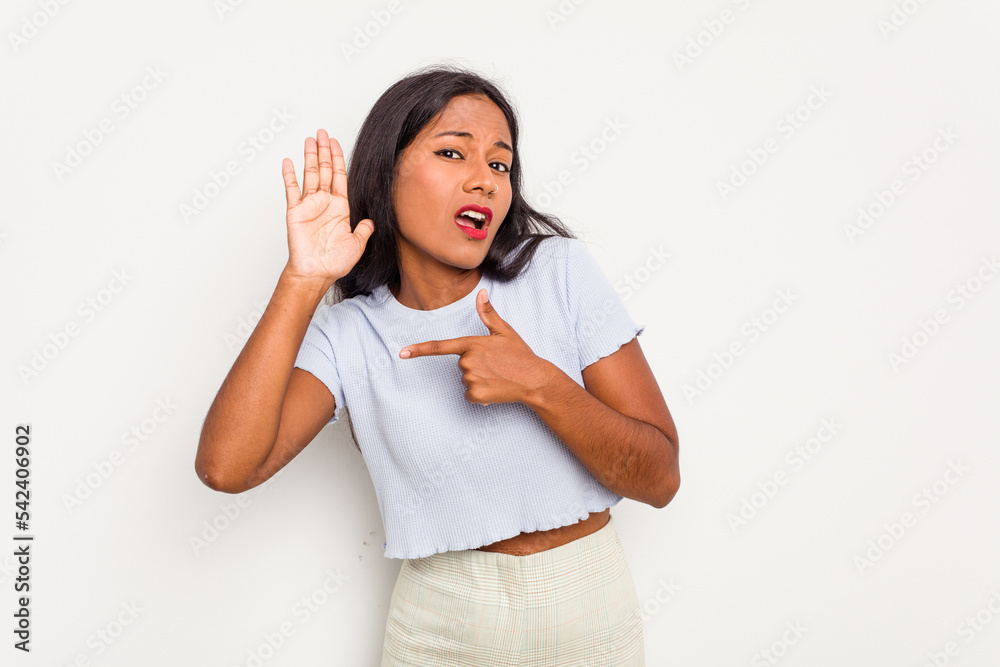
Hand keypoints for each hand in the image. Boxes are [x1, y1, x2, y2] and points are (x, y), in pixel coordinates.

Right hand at [281, 129, 373, 285]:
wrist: (316, 272)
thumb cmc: (333, 262)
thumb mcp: (356, 245)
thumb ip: (363, 231)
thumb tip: (371, 222)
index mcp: (340, 208)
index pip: (339, 177)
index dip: (338, 159)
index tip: (335, 143)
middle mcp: (324, 203)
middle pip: (325, 170)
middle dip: (324, 151)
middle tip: (322, 133)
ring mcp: (309, 205)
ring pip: (310, 174)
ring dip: (310, 157)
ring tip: (310, 140)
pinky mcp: (295, 211)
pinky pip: (291, 190)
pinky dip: (289, 175)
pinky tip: (288, 161)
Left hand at [399, 289, 551, 405]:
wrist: (535, 380)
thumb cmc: (520, 355)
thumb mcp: (505, 332)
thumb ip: (488, 314)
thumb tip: (481, 293)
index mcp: (472, 344)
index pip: (440, 347)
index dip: (419, 350)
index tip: (402, 353)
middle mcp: (468, 361)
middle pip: (461, 365)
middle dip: (475, 366)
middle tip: (496, 365)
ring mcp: (471, 378)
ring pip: (466, 380)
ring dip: (479, 380)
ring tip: (498, 377)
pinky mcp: (475, 394)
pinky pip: (470, 395)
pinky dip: (481, 394)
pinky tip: (496, 388)